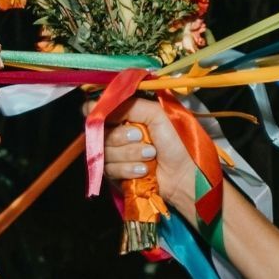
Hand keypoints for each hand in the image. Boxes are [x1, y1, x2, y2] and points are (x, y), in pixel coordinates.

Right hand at [104, 100, 201, 219]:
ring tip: (151, 155)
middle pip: (100, 133)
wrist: (186, 173)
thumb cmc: (177, 142)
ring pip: (104, 152)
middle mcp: (120, 135)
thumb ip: (128, 105)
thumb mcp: (156, 114)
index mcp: (129, 117)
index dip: (95, 113)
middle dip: (120, 136)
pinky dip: (127, 169)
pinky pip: (109, 169)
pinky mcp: (119, 175)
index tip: (93, 113)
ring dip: (129, 154)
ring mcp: (118, 156)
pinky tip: (144, 170)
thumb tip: (95, 103)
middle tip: (141, 137)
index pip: (101, 112)